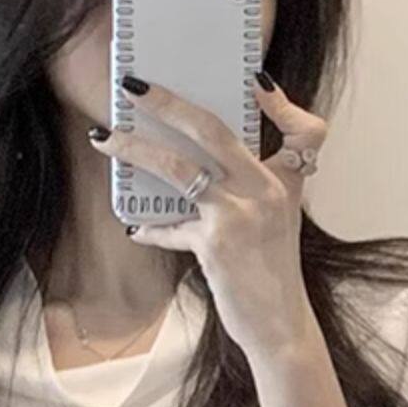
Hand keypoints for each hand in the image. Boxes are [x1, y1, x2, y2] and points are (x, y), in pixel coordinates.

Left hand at [97, 71, 329, 361]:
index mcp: (287, 182)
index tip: (257, 81)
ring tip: (103, 138)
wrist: (279, 325)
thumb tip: (199, 166)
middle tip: (134, 85)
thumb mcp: (276, 222)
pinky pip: (170, 227)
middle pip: (213, 129)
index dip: (284, 104)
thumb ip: (251, 189)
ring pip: (178, 167)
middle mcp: (267, 191)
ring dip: (134, 149)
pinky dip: (150, 228)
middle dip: (168, 102)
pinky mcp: (215, 243)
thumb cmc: (272, 273)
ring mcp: (240, 214)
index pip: (304, 132)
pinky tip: (136, 229)